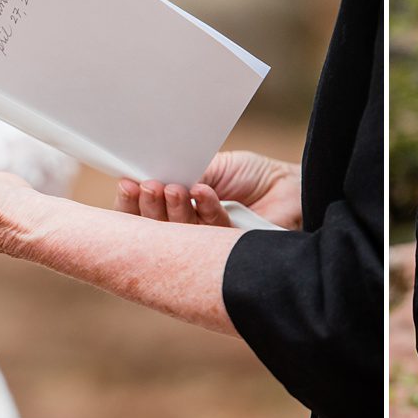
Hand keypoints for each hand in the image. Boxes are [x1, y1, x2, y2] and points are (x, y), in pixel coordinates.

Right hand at [114, 151, 301, 228]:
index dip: (131, 203)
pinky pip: (210, 232)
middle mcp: (187, 230)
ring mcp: (206, 244)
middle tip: (148, 187)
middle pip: (154, 228)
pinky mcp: (227, 250)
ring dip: (174, 208)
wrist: (291, 187)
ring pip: (178, 234)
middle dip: (148, 207)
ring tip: (175, 189)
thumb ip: (183, 172)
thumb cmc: (252, 176)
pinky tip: (203, 192)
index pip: (144, 213)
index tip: (126, 184)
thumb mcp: (211, 166)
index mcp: (178, 208)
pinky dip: (206, 208)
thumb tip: (152, 174)